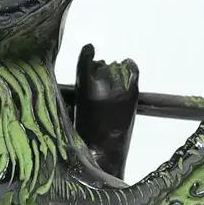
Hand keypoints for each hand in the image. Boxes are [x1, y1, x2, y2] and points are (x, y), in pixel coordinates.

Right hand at [74, 43, 139, 179]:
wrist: (103, 155)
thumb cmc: (82, 138)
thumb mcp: (71, 112)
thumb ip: (76, 93)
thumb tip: (82, 83)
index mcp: (81, 85)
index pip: (86, 58)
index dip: (88, 53)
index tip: (89, 50)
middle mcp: (101, 81)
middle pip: (101, 65)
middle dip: (99, 71)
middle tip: (98, 82)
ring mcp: (119, 86)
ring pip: (116, 68)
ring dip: (113, 73)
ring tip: (111, 83)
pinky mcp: (132, 91)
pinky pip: (132, 69)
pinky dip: (129, 67)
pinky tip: (127, 66)